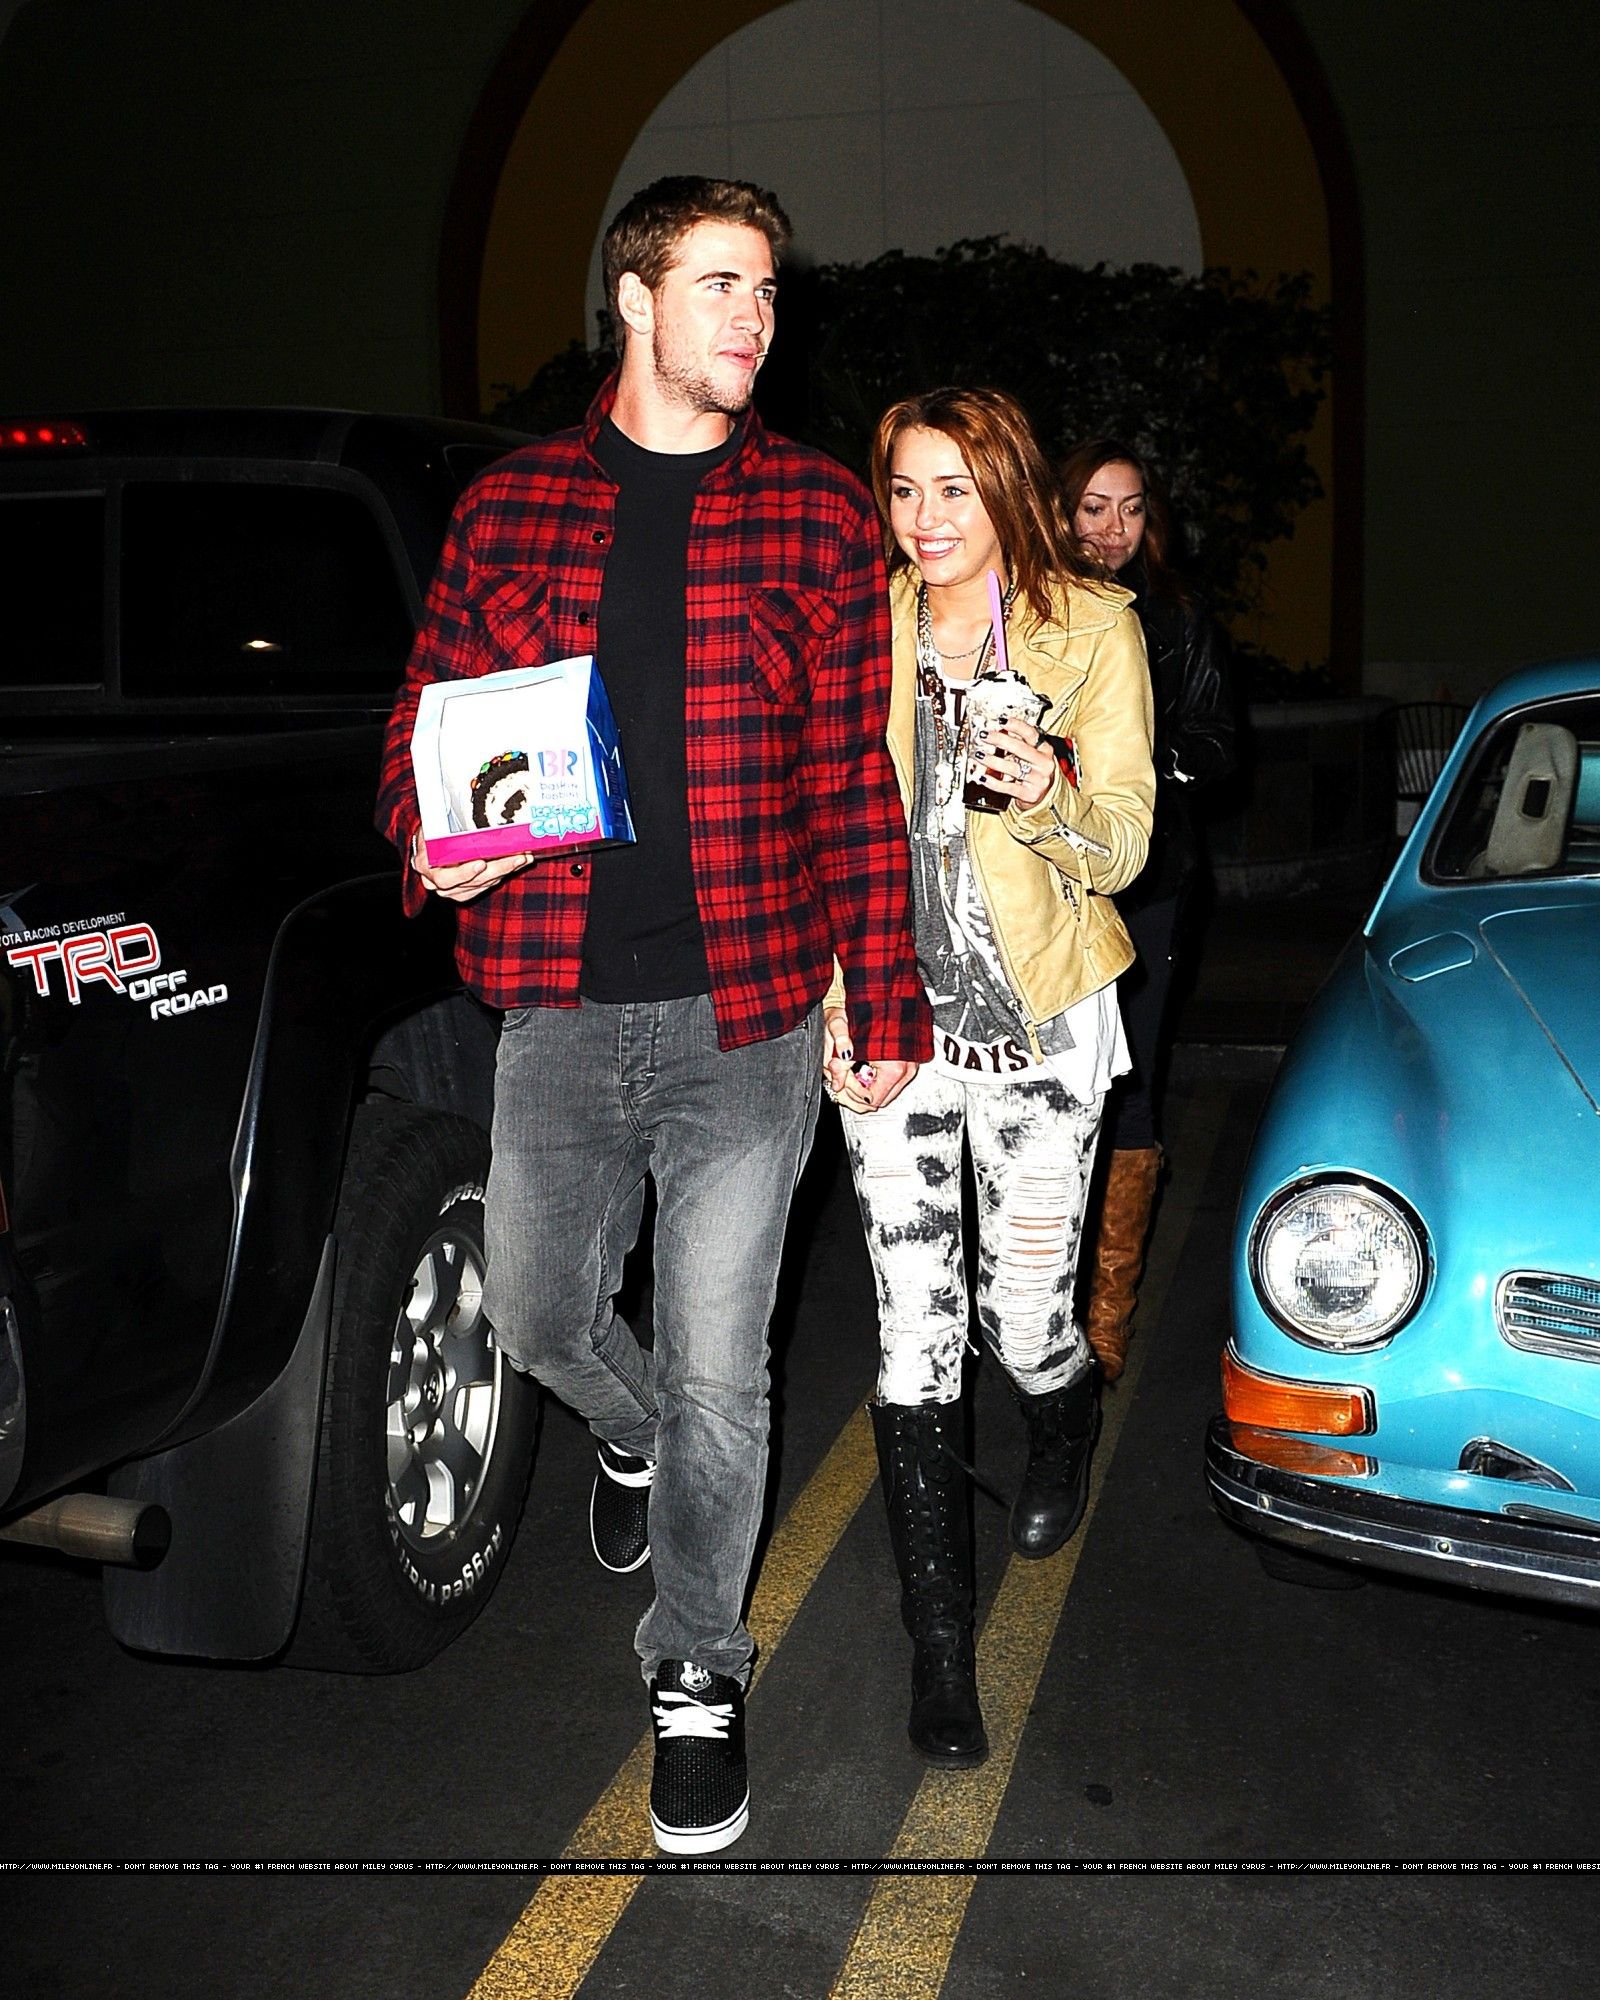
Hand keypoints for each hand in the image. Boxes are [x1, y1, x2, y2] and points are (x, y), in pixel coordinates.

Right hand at [412, 830, 534, 903]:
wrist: (425, 847)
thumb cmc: (429, 832)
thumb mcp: (430, 823)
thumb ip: (442, 821)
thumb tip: (459, 799)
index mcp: (424, 865)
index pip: (444, 876)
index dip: (464, 872)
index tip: (482, 863)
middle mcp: (435, 882)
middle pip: (470, 882)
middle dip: (497, 870)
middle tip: (516, 858)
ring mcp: (450, 889)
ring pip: (482, 884)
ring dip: (505, 870)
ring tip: (523, 857)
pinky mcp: (464, 892)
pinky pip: (486, 886)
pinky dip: (503, 874)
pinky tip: (516, 863)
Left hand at [822, 1006, 917, 1114]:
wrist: (886, 991)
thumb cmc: (868, 1007)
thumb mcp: (844, 1038)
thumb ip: (838, 1065)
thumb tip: (837, 1083)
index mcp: (894, 1067)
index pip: (871, 1099)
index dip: (852, 1092)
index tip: (842, 1078)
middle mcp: (907, 1069)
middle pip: (881, 1100)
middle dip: (858, 1093)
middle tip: (843, 1079)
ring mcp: (911, 1065)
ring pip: (887, 1091)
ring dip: (867, 1086)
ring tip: (852, 1070)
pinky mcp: (910, 1060)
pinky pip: (894, 1080)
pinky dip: (877, 1077)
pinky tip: (865, 1064)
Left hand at [972, 717, 1054, 808]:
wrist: (1045, 794)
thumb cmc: (1034, 771)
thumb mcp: (1031, 755)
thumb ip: (1017, 743)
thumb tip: (998, 731)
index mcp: (1045, 750)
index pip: (1030, 733)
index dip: (1016, 725)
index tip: (1001, 720)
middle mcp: (1044, 764)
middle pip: (1020, 749)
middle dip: (1000, 740)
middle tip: (985, 736)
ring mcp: (1038, 780)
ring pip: (1012, 768)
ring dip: (993, 761)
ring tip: (980, 755)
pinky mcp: (1030, 794)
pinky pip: (1008, 787)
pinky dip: (993, 782)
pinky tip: (983, 777)